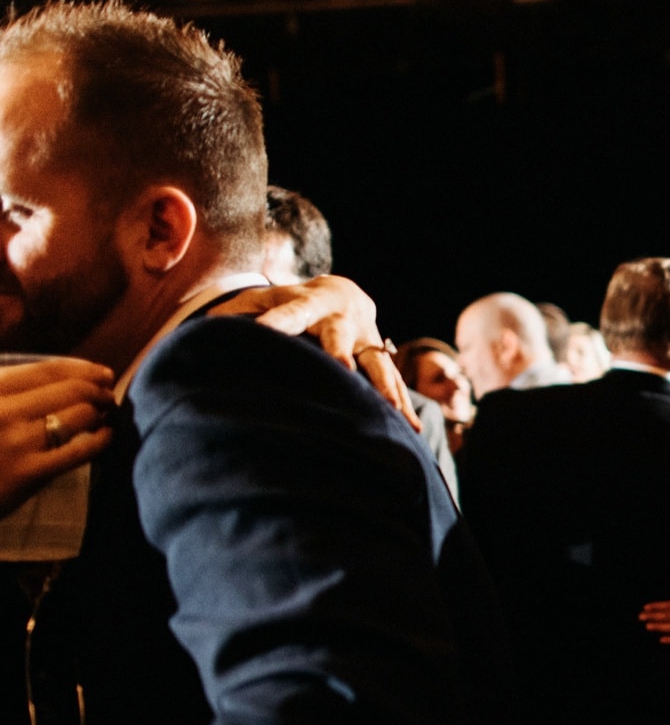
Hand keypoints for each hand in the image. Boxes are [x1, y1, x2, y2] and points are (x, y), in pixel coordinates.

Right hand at [0, 358, 115, 517]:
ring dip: (101, 412)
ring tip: (105, 415)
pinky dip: (101, 439)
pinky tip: (106, 436)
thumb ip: (10, 390)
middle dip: (98, 390)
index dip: (82, 369)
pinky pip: (80, 450)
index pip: (46, 371)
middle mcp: (3, 411)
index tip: (102, 373)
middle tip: (108, 396)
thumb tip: (61, 375)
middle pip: (71, 390)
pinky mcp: (29, 473)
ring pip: (79, 415)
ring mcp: (16, 442)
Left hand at [212, 276, 419, 428]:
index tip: (264, 333)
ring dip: (384, 388)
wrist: (345, 294)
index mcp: (308, 305)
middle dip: (341, 354)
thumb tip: (205, 328)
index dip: (276, 323)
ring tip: (389, 410)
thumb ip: (237, 311)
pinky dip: (405, 406)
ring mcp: (366, 341)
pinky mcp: (380, 360)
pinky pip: (395, 383)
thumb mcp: (265, 299)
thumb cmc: (293, 303)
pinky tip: (410, 431)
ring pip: (377, 365)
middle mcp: (342, 321)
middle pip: (340, 338)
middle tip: (342, 371)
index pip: (288, 315)